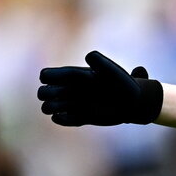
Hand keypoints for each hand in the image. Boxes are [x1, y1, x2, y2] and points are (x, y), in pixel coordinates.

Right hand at [38, 51, 163, 125]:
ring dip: (51, 108)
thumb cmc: (122, 84)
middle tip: (63, 95)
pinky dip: (62, 119)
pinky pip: (61, 119)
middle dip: (46, 94)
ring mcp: (73, 104)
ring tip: (65, 107)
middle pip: (43, 92)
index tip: (64, 80)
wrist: (132, 103)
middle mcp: (69, 90)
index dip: (48, 77)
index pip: (47, 75)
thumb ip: (101, 62)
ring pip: (48, 107)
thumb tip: (88, 56)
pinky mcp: (79, 118)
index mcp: (72, 76)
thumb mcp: (112, 72)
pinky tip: (73, 116)